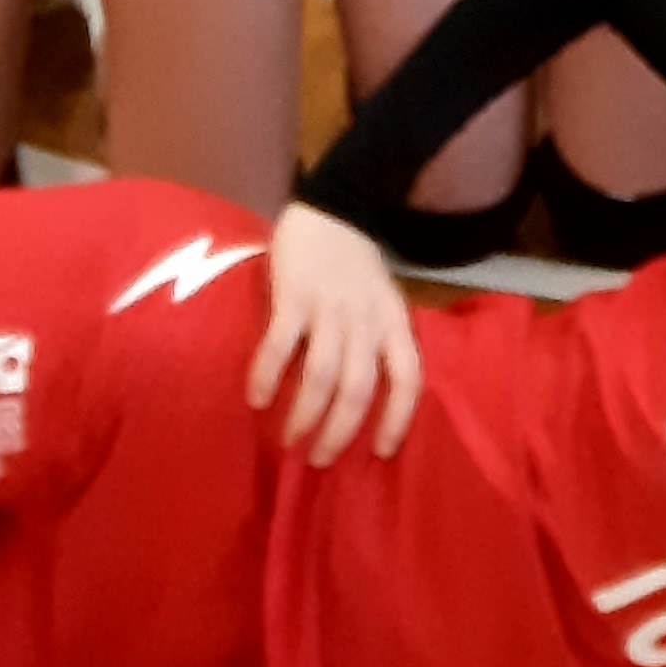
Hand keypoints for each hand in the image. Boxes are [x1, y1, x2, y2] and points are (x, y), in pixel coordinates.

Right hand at [244, 200, 427, 464]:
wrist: (333, 207)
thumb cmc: (357, 265)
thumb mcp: (383, 301)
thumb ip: (377, 341)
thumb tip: (360, 400)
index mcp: (394, 322)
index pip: (409, 378)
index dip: (398, 419)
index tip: (382, 453)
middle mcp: (366, 320)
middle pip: (359, 388)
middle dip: (340, 431)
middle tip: (319, 460)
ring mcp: (330, 308)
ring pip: (323, 375)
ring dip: (305, 414)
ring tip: (289, 440)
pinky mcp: (294, 296)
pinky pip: (281, 346)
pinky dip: (268, 377)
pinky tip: (257, 400)